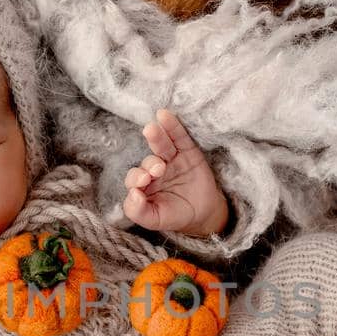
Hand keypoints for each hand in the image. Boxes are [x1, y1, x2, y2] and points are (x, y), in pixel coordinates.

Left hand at [122, 108, 229, 236]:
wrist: (204, 213)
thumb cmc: (175, 215)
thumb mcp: (155, 220)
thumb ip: (138, 212)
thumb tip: (132, 195)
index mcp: (142, 187)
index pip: (134, 180)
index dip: (136, 180)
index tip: (143, 183)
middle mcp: (153, 171)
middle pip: (146, 162)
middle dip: (149, 165)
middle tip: (156, 170)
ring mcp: (170, 159)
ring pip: (161, 146)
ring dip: (156, 137)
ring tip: (151, 130)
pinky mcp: (187, 151)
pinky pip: (179, 137)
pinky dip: (172, 126)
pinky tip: (164, 115)